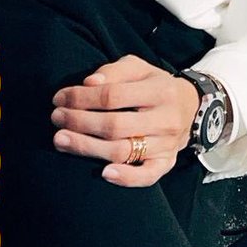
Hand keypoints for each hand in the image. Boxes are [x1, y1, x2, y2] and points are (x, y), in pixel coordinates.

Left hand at [51, 54, 199, 186]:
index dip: (82, 97)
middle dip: (79, 122)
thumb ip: (114, 71)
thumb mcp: (140, 69)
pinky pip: (147, 176)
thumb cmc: (155, 86)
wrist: (191, 107)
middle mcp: (165, 118)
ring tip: (61, 140)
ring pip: (122, 151)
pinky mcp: (167, 163)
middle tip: (55, 118)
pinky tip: (103, 173)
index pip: (113, 95)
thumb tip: (89, 83)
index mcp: (159, 90)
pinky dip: (126, 178)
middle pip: (114, 125)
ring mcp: (167, 143)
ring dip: (87, 148)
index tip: (59, 98)